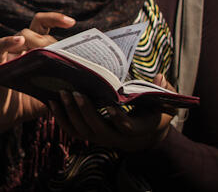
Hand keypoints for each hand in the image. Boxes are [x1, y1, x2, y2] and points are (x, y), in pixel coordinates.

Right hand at [0, 12, 75, 133]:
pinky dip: (8, 41)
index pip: (46, 27)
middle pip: (36, 25)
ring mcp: (10, 54)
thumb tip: (91, 84)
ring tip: (48, 51)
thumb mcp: (54, 95)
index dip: (56, 20)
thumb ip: (67, 87)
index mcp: (37, 51)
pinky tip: (19, 41)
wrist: (5, 118)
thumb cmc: (29, 105)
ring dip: (37, 39)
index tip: (72, 22)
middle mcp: (24, 48)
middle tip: (65, 35)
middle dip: (52, 24)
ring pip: (22, 34)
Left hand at [49, 72, 174, 151]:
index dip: (119, 119)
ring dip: (70, 114)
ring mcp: (103, 139)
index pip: (128, 128)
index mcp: (141, 129)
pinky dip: (61, 118)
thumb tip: (160, 77)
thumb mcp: (165, 101)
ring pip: (83, 132)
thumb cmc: (156, 110)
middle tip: (75, 92)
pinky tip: (53, 102)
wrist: (147, 133)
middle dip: (85, 112)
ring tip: (60, 93)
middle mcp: (120, 139)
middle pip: (99, 130)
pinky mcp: (91, 136)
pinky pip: (73, 131)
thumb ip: (164, 89)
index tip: (110, 105)